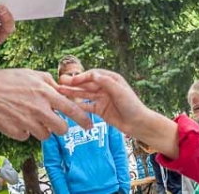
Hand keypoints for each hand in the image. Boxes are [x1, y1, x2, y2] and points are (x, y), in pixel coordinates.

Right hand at [0, 65, 91, 140]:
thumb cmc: (7, 79)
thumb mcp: (32, 75)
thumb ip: (50, 83)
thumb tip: (64, 89)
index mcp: (45, 93)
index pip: (72, 109)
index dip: (83, 119)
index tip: (89, 125)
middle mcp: (39, 109)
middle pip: (61, 128)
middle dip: (61, 127)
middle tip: (55, 122)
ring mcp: (27, 122)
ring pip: (45, 135)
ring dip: (42, 129)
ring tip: (31, 117)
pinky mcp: (15, 132)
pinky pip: (26, 136)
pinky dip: (24, 131)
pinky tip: (17, 119)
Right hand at [59, 69, 178, 157]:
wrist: (138, 123)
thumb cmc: (132, 105)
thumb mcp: (120, 92)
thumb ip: (106, 83)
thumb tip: (93, 75)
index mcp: (111, 79)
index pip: (93, 75)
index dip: (82, 77)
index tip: (72, 80)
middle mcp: (105, 87)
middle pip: (86, 84)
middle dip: (74, 84)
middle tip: (60, 84)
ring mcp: (101, 98)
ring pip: (84, 95)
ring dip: (73, 94)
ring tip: (60, 92)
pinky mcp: (100, 109)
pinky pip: (86, 106)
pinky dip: (78, 106)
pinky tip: (68, 106)